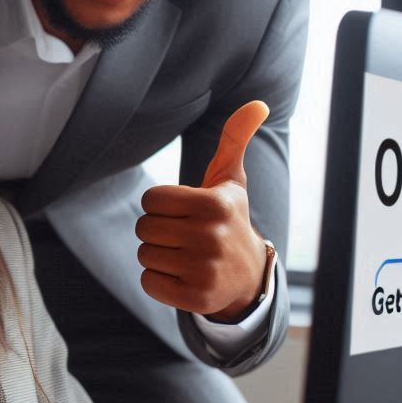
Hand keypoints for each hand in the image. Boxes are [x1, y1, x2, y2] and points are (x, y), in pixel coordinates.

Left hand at [136, 101, 269, 320]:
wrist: (248, 277)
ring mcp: (204, 270)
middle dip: (158, 231)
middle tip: (183, 236)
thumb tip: (258, 104)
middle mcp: (211, 237)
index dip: (162, 206)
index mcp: (215, 204)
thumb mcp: (231, 181)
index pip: (152, 200)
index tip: (185, 212)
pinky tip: (183, 277)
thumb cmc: (229, 220)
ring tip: (186, 256)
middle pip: (144, 228)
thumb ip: (235, 140)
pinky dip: (159, 281)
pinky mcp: (196, 298)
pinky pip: (149, 283)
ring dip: (158, 256)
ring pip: (144, 255)